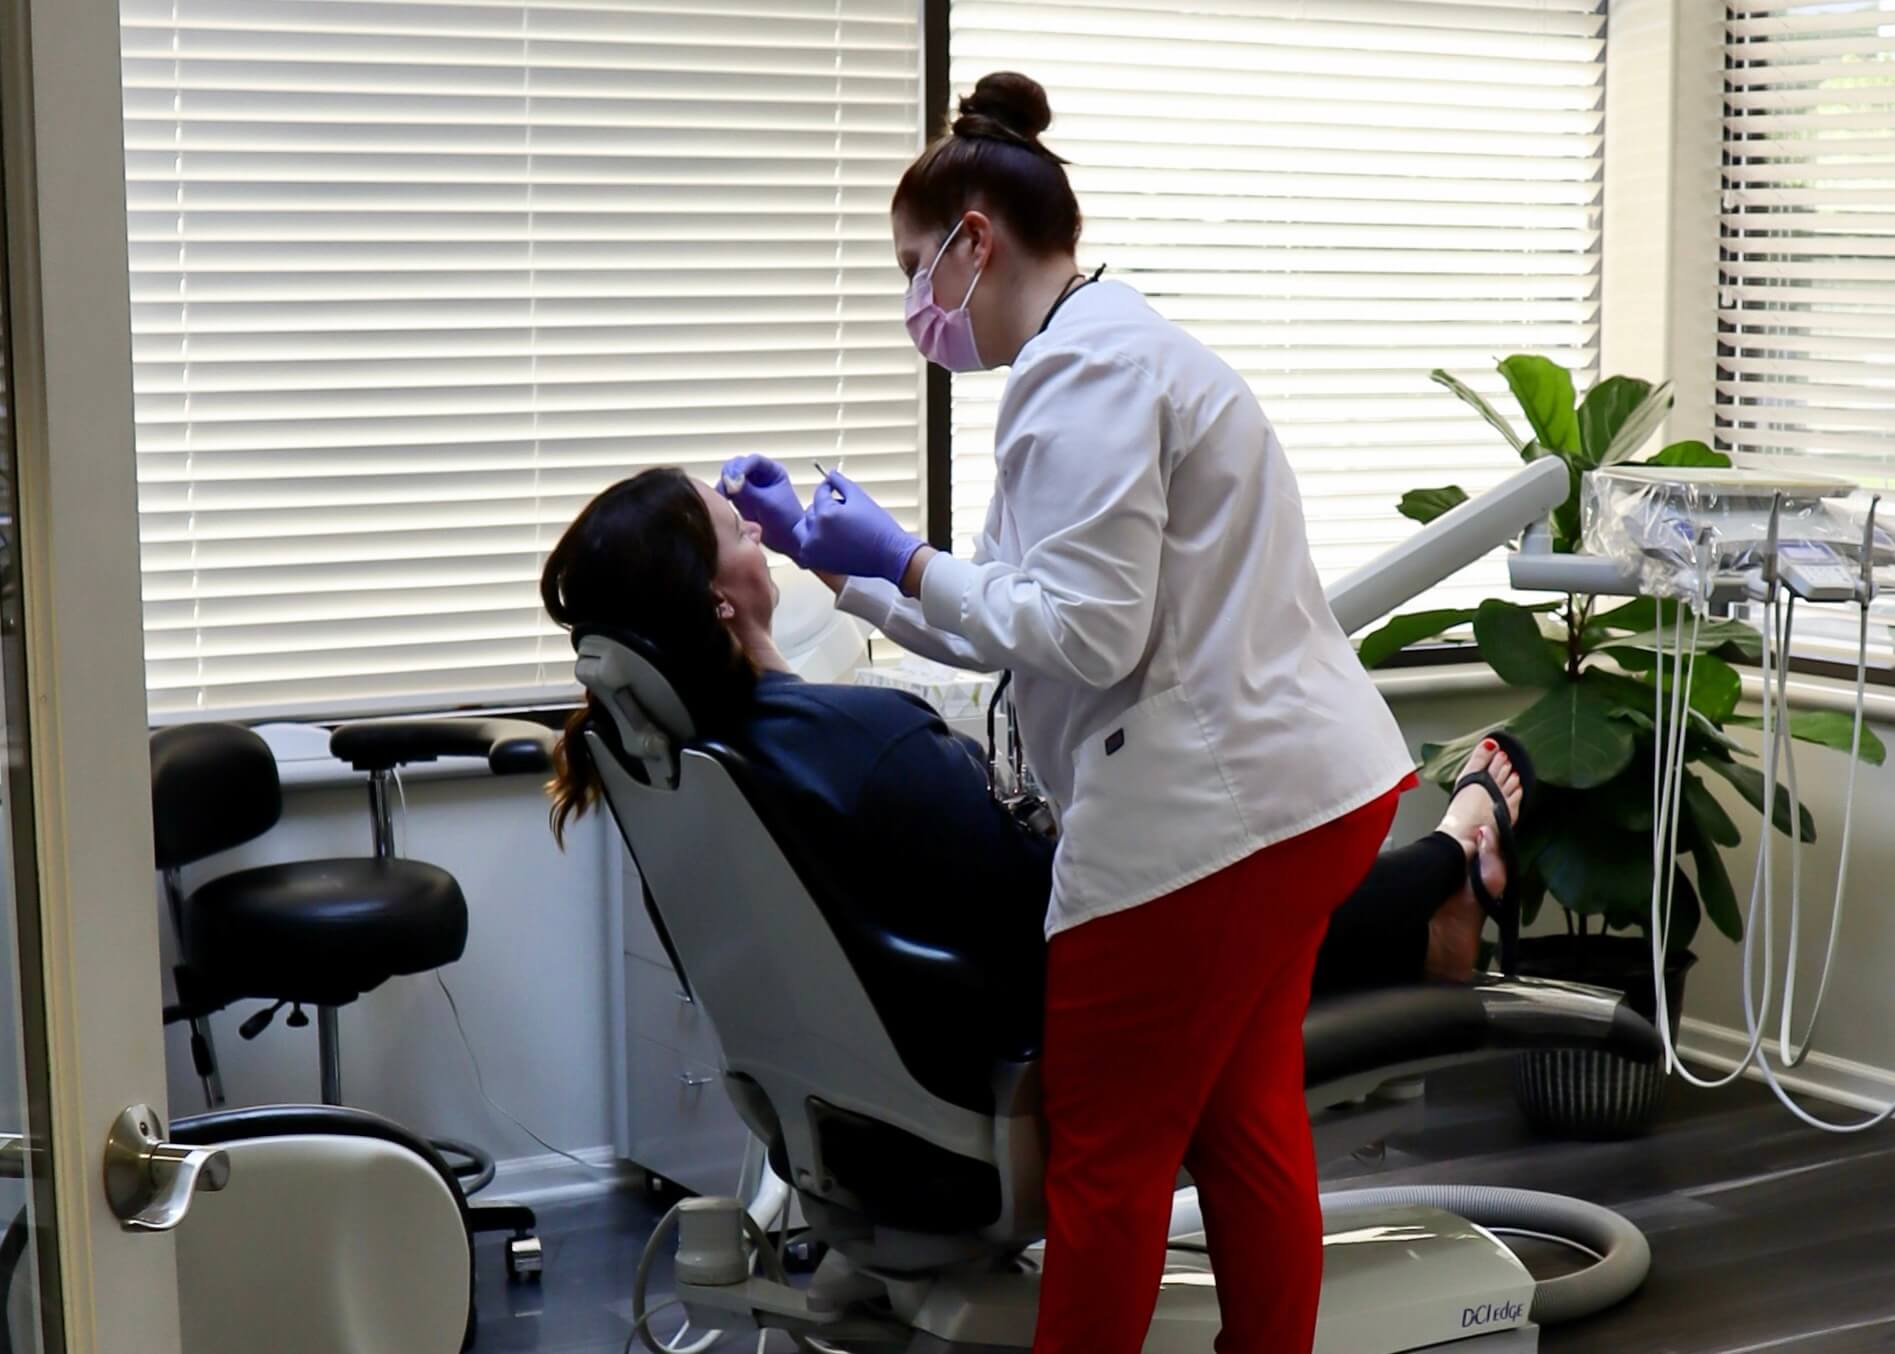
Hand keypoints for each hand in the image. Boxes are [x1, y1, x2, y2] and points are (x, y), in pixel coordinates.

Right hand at [718, 455, 803, 560]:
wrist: (788, 541)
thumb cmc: (785, 520)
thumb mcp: (766, 503)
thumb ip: (747, 490)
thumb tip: (729, 481)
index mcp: (771, 471)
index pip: (753, 461)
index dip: (741, 468)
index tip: (734, 482)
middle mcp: (759, 475)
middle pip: (737, 465)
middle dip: (730, 475)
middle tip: (728, 490)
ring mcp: (749, 486)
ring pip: (730, 478)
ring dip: (724, 484)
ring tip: (724, 497)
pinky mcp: (741, 499)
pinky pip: (727, 491)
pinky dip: (722, 494)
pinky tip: (722, 502)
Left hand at [793, 471, 924, 585]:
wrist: (889, 555)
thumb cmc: (878, 528)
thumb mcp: (860, 497)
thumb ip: (840, 482)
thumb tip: (829, 473)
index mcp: (826, 514)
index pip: (820, 493)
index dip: (829, 487)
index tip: (835, 487)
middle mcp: (815, 533)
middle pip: (811, 510)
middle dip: (824, 507)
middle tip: (844, 512)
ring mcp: (813, 550)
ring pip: (804, 528)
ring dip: (815, 524)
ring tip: (838, 527)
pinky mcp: (815, 562)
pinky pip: (805, 546)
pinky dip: (813, 541)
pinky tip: (833, 540)